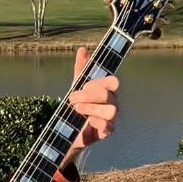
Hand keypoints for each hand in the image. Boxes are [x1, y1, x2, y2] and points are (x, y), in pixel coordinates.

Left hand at [61, 46, 119, 167]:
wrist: (69, 130)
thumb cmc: (77, 106)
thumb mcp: (76, 86)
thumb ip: (80, 69)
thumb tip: (82, 49)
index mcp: (108, 90)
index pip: (113, 82)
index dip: (98, 83)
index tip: (82, 86)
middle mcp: (113, 103)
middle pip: (107, 95)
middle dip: (87, 96)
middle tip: (71, 99)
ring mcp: (112, 118)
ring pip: (111, 111)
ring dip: (91, 108)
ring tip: (77, 110)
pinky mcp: (107, 132)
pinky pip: (107, 126)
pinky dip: (95, 122)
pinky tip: (86, 122)